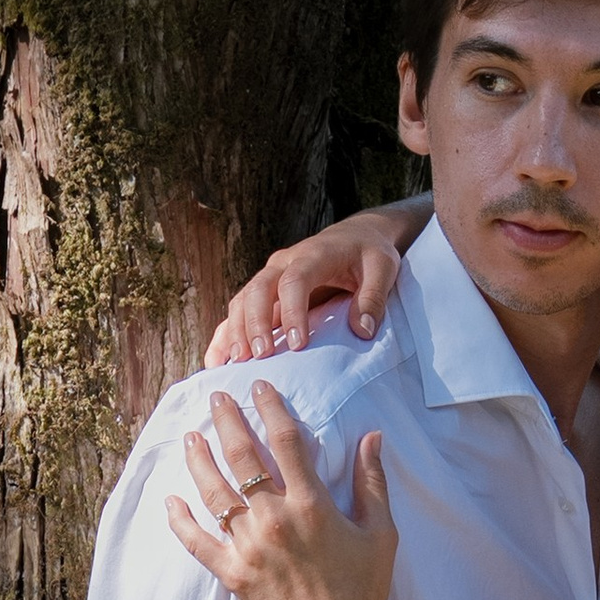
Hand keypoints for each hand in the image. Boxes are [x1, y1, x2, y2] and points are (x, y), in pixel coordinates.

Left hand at [166, 384, 396, 599]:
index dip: (271, 408)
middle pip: (242, 457)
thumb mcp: (380, 534)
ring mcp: (250, 547)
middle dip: (227, 422)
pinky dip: (180, 520)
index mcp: (312, 505)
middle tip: (216, 398)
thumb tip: (372, 436)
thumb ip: (372, 483)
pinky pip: (197, 542)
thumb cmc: (364, 591)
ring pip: (214, 492)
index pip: (286, 441)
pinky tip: (171, 500)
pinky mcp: (233, 575)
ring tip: (191, 437)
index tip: (260, 387)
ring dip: (199, 459)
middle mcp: (275, 520)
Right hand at [202, 203, 425, 366]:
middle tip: (259, 356)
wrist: (356, 237)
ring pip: (242, 300)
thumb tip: (362, 331)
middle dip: (255, 323)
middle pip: (259, 290)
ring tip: (236, 363)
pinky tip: (216, 361)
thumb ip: (373, 298)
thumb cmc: (370, 254)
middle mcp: (284, 263)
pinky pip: (239, 312)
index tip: (297, 345)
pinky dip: (225, 335)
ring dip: (236, 331)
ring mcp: (270, 277)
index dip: (292, 311)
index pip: (295, 281)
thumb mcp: (382, 269)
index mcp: (313, 255)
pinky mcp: (265, 293)